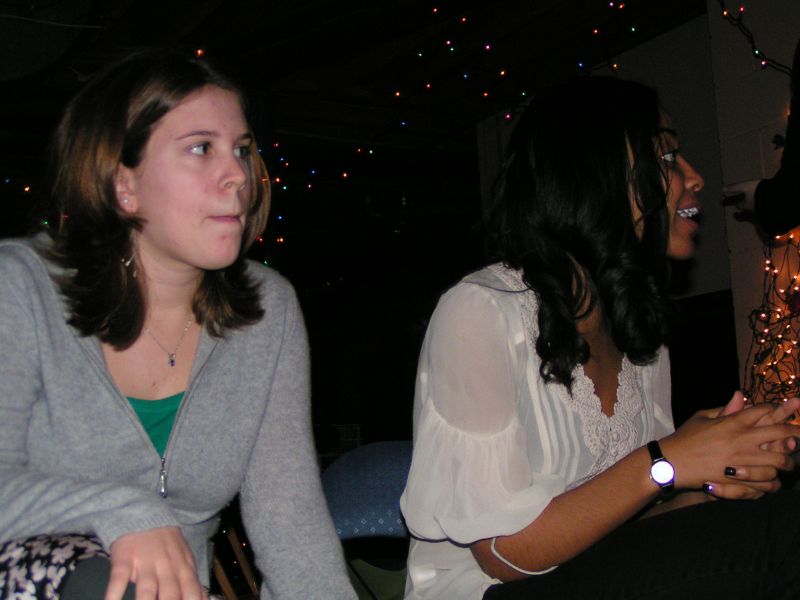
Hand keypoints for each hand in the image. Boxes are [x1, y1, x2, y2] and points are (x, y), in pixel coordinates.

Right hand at [106, 526, 206, 599]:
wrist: (144, 514)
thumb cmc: (167, 544)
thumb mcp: (185, 560)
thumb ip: (192, 582)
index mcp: (184, 569)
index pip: (192, 592)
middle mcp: (166, 568)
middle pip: (170, 595)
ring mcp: (145, 563)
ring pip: (146, 590)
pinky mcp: (124, 559)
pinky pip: (119, 578)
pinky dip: (114, 594)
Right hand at [662, 398, 799, 499]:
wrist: (671, 462)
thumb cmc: (685, 438)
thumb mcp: (702, 417)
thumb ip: (725, 408)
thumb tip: (740, 395)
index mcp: (733, 422)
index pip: (765, 410)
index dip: (778, 409)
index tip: (785, 410)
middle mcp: (742, 439)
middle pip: (780, 432)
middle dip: (795, 431)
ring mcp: (743, 459)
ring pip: (779, 459)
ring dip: (788, 460)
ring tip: (790, 462)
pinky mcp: (740, 478)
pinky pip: (768, 480)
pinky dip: (775, 480)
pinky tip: (775, 479)